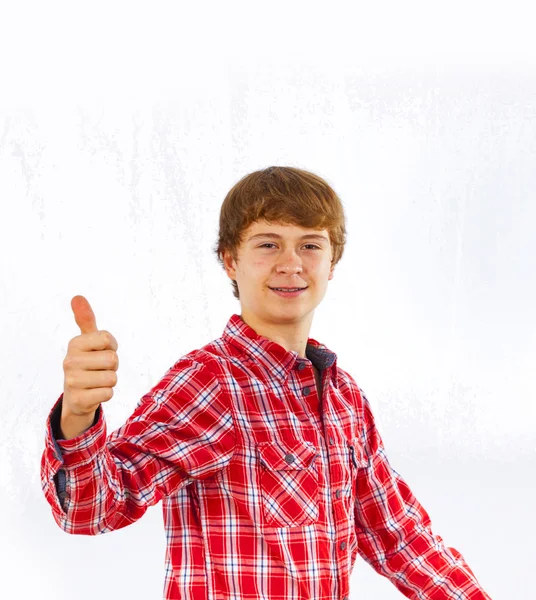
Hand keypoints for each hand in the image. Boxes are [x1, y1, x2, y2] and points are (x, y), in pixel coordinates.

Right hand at [62, 295, 118, 417]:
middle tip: (100, 368)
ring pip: (112, 378)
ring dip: (110, 380)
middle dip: (112, 365)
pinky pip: (108, 393)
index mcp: (74, 343)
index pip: (108, 339)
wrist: (76, 395)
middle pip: (112, 359)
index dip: (112, 346)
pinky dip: (106, 394)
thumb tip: (77, 297)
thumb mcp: (87, 340)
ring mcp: (72, 382)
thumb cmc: (87, 362)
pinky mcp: (78, 400)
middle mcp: (69, 361)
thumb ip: (86, 319)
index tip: (102, 350)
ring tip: (96, 380)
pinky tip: (94, 393)